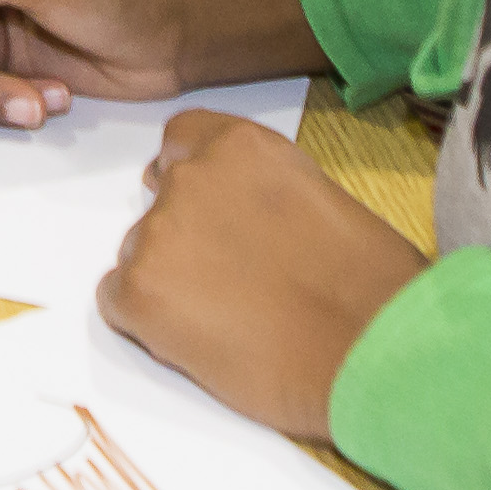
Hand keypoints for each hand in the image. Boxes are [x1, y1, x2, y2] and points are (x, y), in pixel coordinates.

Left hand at [98, 112, 425, 441]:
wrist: (370, 351)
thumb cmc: (372, 288)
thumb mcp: (323, 201)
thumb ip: (265, 195)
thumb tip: (243, 218)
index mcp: (240, 146)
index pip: (182, 139)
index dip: (195, 179)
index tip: (215, 212)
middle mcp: (190, 177)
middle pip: (160, 203)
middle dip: (187, 238)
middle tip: (230, 282)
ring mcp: (157, 232)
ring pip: (140, 255)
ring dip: (170, 283)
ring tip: (230, 321)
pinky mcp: (137, 292)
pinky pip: (118, 303)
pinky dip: (149, 324)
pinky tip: (203, 343)